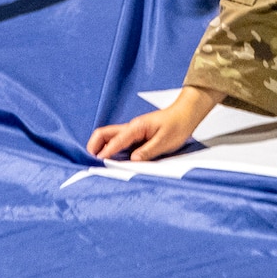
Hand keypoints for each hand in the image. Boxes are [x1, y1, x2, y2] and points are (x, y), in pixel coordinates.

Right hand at [87, 85, 223, 161]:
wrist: (185, 114)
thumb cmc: (177, 125)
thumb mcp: (165, 141)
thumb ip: (148, 151)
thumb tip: (132, 160)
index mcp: (136, 127)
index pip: (116, 141)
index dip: (105, 153)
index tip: (98, 163)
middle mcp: (130, 128)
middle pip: (103, 134)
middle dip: (94, 146)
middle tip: (91, 161)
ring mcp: (132, 131)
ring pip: (108, 137)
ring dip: (101, 148)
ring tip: (97, 162)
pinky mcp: (135, 135)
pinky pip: (117, 141)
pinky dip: (110, 149)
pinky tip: (111, 159)